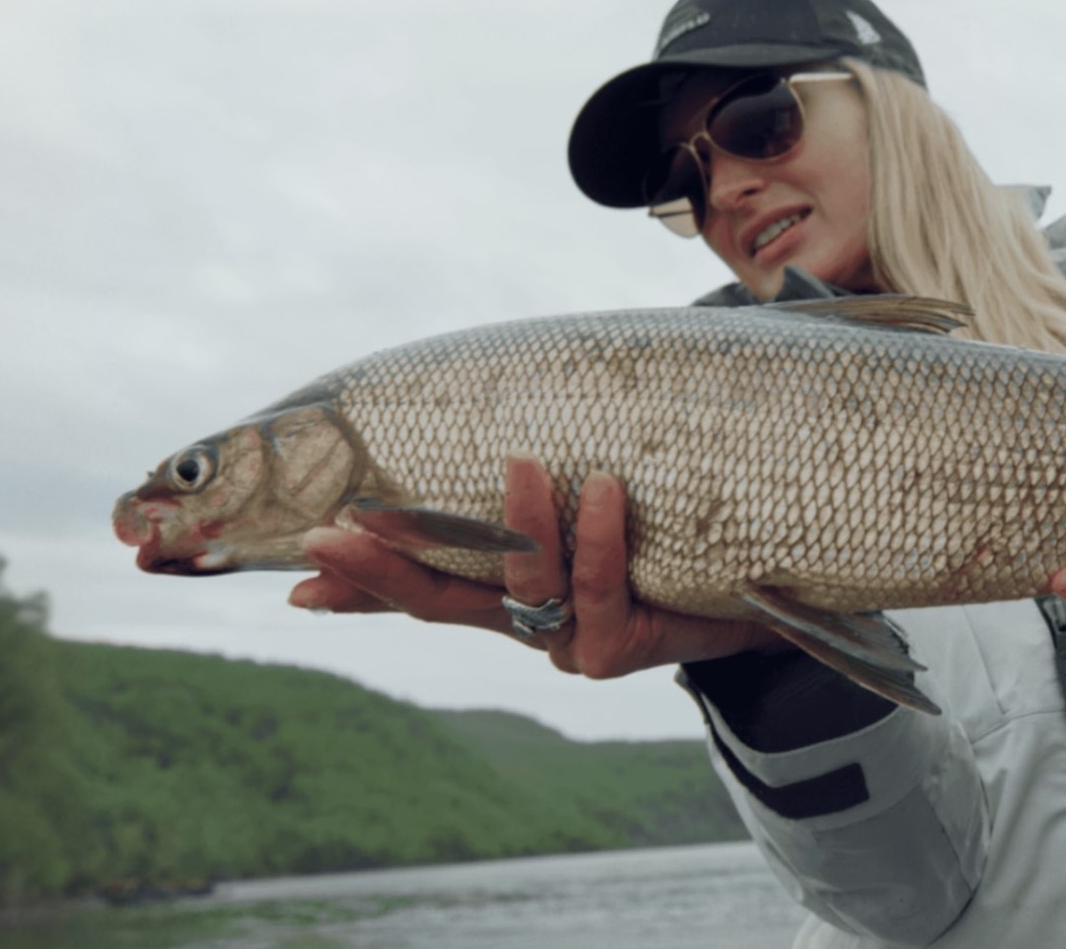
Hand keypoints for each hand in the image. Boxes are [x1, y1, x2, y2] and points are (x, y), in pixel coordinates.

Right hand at [289, 457, 783, 675]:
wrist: (767, 583)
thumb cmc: (671, 531)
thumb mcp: (597, 498)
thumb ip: (544, 478)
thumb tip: (500, 414)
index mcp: (507, 590)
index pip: (419, 584)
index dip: (359, 584)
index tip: (299, 572)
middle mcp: (528, 622)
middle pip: (441, 602)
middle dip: (385, 568)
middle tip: (334, 532)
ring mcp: (570, 642)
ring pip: (524, 589)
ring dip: (521, 524)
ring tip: (527, 464)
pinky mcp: (621, 651)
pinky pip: (597, 593)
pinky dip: (597, 541)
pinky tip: (601, 493)